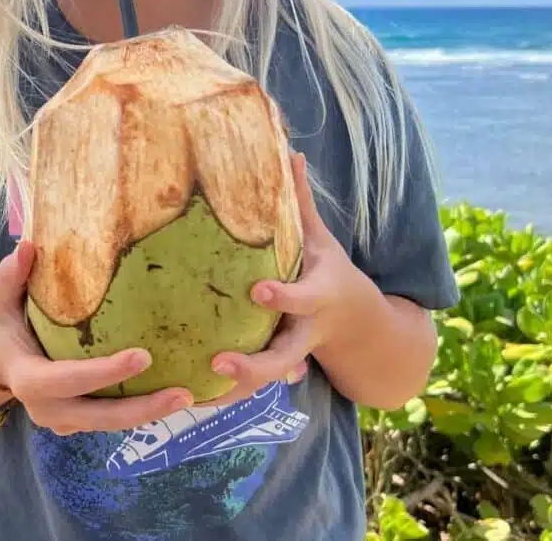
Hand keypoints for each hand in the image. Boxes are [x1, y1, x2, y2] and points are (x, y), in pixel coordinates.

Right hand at [0, 239, 194, 435]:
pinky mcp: (78, 423)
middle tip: (183, 392)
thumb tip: (27, 247)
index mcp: (29, 380)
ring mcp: (64, 421)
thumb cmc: (3, 324)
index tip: (143, 356)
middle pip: (98, 417)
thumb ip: (9, 276)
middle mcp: (46, 409)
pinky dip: (141, 412)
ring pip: (109, 425)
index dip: (104, 373)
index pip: (67, 380)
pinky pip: (111, 421)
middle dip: (141, 409)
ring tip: (188, 396)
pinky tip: (174, 396)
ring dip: (149, 414)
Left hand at [207, 151, 361, 404]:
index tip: (256, 292)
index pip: (303, 298)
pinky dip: (223, 398)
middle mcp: (306, 333)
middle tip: (220, 362)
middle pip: (284, 357)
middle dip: (254, 365)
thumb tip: (290, 150)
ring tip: (194, 396)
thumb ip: (301, 200)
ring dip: (232, 392)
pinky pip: (250, 390)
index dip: (284, 297)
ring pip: (264, 384)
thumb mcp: (322, 237)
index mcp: (318, 295)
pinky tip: (188, 401)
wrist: (363, 327)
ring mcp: (292, 357)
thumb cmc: (330, 271)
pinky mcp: (277, 372)